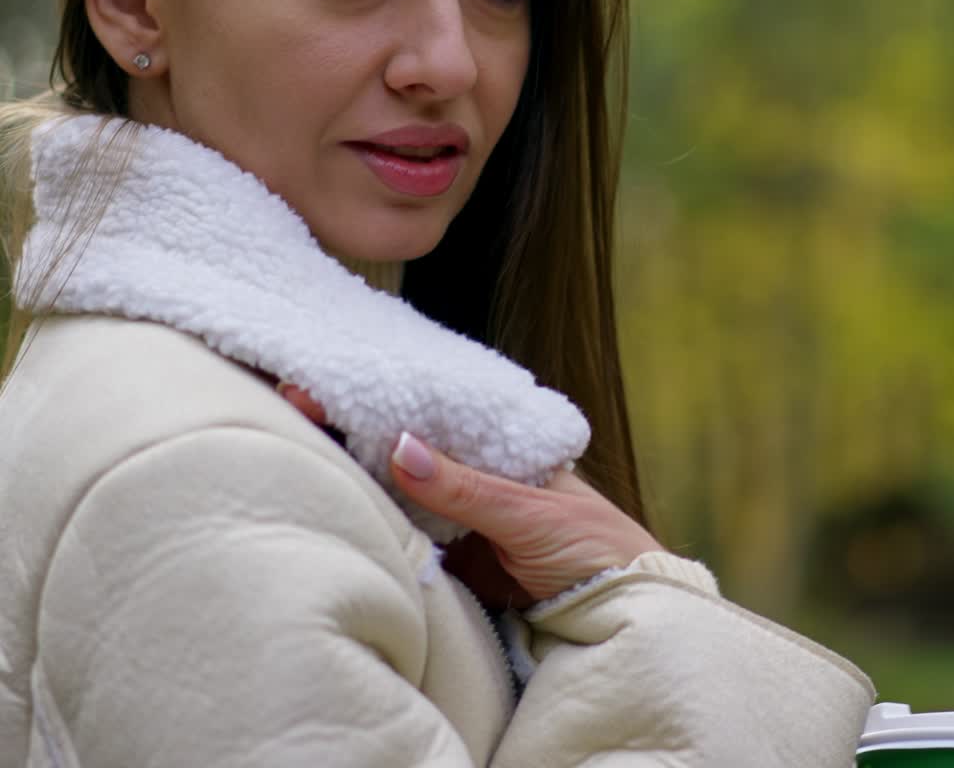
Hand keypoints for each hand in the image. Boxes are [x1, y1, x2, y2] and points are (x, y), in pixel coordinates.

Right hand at [278, 384, 664, 606]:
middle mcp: (474, 473)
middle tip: (296, 397)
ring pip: (397, 486)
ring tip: (299, 437)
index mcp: (502, 445)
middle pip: (407, 443)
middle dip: (357, 423)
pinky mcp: (450, 561)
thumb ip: (468, 487)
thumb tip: (399, 446)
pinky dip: (374, 520)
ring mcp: (459, 515)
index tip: (333, 378)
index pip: (435, 411)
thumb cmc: (596, 546)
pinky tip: (336, 499)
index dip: (387, 393)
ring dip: (356, 468)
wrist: (622, 611)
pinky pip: (404, 534)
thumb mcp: (533, 512)